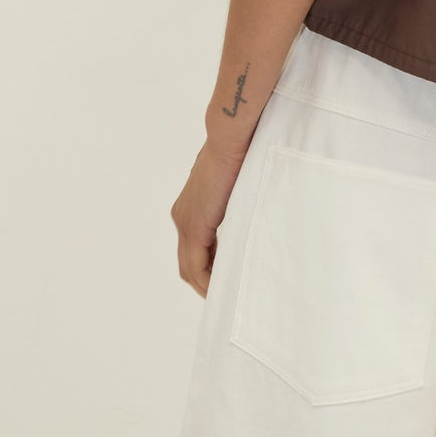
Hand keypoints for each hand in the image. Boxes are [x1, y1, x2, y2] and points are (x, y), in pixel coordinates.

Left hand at [170, 138, 247, 300]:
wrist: (232, 139)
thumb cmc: (241, 152)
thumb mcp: (237, 184)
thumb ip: (237, 202)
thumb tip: (254, 210)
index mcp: (190, 207)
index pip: (193, 248)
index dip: (206, 268)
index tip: (224, 279)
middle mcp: (182, 217)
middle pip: (186, 263)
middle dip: (204, 282)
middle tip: (224, 295)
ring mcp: (184, 222)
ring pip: (188, 268)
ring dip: (205, 285)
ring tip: (225, 297)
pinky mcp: (194, 226)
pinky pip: (196, 266)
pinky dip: (206, 281)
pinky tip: (221, 290)